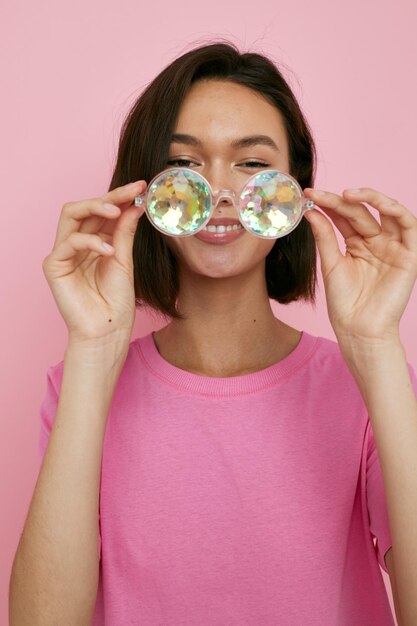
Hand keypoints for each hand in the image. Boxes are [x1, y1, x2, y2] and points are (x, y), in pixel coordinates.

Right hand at [42, 180, 146, 343]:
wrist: (108, 330)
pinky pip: (69, 242)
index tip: (141, 187)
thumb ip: (125, 232)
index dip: (120, 197)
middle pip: (85, 207)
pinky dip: (90, 242)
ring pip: (71, 215)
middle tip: (132, 192)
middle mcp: (76, 243)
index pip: (102, 211)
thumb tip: (135, 204)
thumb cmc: (116, 301)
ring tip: (117, 212)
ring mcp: (63, 253)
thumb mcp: (125, 259)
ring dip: (95, 208)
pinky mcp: (54, 266)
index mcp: (94, 241)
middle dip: (109, 196)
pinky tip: (108, 250)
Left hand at [302, 187, 416, 343]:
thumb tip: (311, 211)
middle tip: (318, 195)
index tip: (308, 196)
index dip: (328, 205)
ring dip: (370, 198)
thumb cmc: (345, 303)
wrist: (359, 330)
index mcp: (358, 246)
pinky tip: (377, 203)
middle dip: (339, 201)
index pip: (344, 218)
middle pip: (361, 213)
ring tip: (346, 194)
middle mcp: (377, 243)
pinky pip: (409, 226)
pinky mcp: (410, 256)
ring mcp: (393, 248)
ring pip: (388, 213)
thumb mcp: (330, 264)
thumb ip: (324, 236)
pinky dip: (396, 211)